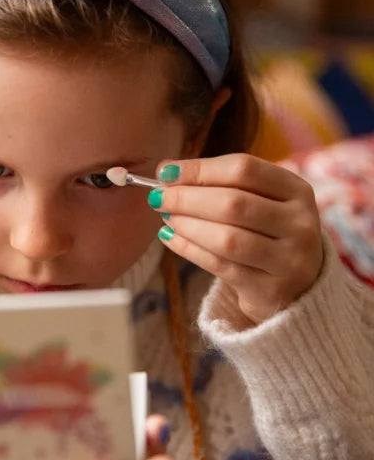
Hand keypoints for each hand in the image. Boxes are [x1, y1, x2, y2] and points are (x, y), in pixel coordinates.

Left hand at [151, 153, 323, 323]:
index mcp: (297, 190)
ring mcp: (289, 260)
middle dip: (188, 198)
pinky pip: (221, 267)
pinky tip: (170, 238)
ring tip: (167, 218)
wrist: (299, 287)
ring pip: (227, 238)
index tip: (166, 172)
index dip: (200, 169)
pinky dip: (189, 250)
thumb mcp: (259, 201)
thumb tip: (166, 171)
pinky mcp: (271, 291)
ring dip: (188, 226)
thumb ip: (220, 183)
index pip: (244, 170)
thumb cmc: (267, 232)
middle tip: (158, 197)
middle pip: (234, 203)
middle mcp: (300, 223)